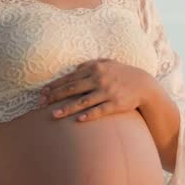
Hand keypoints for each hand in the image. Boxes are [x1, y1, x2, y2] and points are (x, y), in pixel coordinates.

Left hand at [38, 58, 156, 122]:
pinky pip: (99, 110)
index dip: (54, 85)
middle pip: (72, 89)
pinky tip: (78, 120)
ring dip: (66, 108)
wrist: (144, 85)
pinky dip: (89, 115)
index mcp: (95, 68)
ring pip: (82, 101)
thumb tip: (75, 68)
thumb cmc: (123, 74)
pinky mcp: (115, 104)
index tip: (42, 92)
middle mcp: (99, 79)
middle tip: (40, 104)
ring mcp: (107, 92)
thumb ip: (91, 64)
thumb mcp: (108, 63)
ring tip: (53, 115)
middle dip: (54, 96)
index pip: (70, 78)